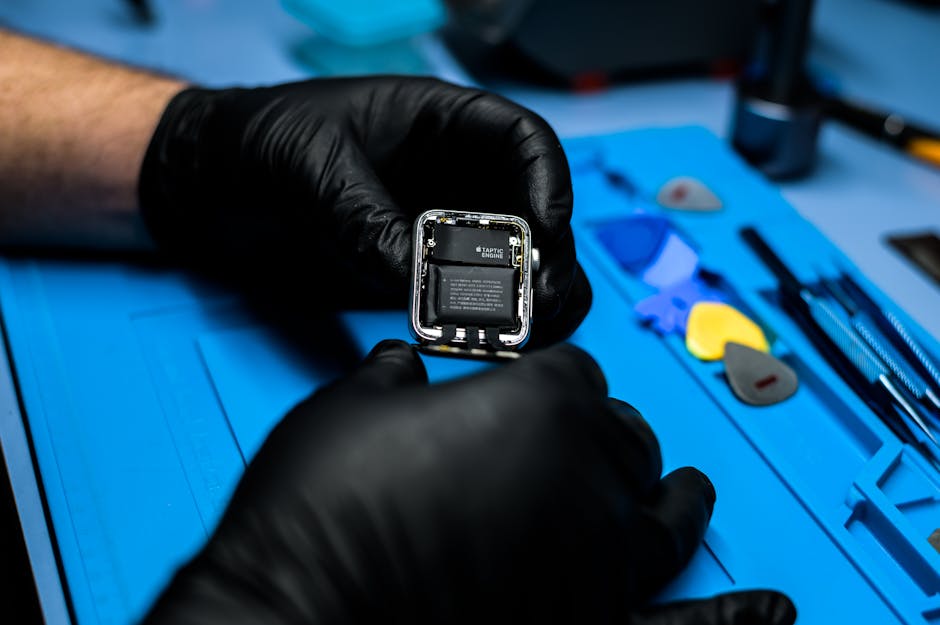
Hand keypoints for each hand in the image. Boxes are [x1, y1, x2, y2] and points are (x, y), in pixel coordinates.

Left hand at [138, 77, 590, 344]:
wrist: (202, 187)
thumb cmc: (253, 140)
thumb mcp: (308, 162)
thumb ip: (365, 215)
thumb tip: (417, 279)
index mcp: (441, 123)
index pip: (524, 142)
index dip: (549, 184)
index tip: (545, 229)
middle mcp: (453, 178)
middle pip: (537, 215)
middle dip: (547, 259)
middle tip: (536, 302)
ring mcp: (440, 232)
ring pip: (518, 268)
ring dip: (530, 304)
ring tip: (520, 335)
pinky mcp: (416, 279)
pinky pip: (471, 305)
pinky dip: (488, 329)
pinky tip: (482, 346)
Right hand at [142, 340, 795, 624]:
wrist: (293, 613)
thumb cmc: (316, 512)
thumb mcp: (347, 407)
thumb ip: (394, 376)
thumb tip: (402, 367)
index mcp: (537, 403)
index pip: (576, 371)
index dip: (552, 376)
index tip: (537, 385)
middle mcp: (584, 478)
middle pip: (624, 437)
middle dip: (606, 431)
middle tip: (589, 435)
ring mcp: (595, 561)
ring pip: (660, 516)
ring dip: (675, 498)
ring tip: (690, 488)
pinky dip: (730, 621)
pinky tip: (769, 613)